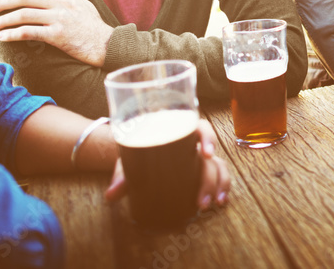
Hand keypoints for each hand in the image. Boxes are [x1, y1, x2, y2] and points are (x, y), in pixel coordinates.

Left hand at [0, 0, 113, 66]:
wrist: (106, 44)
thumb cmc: (92, 23)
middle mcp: (62, 3)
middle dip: (3, 2)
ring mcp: (60, 18)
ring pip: (24, 14)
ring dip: (3, 20)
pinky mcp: (58, 35)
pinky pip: (29, 32)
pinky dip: (13, 34)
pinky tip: (3, 37)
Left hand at [105, 120, 230, 210]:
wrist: (137, 155)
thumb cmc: (136, 152)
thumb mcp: (129, 161)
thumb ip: (122, 177)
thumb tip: (111, 196)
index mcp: (180, 132)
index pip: (201, 128)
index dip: (208, 139)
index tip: (206, 155)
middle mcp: (194, 144)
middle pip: (211, 157)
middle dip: (210, 180)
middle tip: (201, 201)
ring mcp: (199, 158)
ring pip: (219, 167)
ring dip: (220, 185)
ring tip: (214, 204)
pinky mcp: (201, 170)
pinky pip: (218, 176)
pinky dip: (222, 188)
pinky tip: (221, 202)